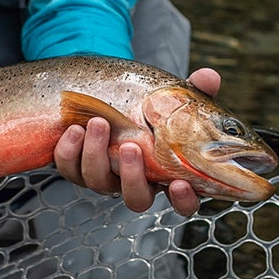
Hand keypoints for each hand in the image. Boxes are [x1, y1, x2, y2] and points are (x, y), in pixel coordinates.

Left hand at [52, 66, 222, 215]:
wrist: (110, 96)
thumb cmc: (151, 105)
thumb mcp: (175, 96)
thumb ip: (195, 89)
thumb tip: (209, 77)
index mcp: (167, 173)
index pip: (183, 202)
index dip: (183, 200)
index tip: (178, 184)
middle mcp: (136, 181)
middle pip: (136, 199)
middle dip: (132, 177)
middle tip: (130, 147)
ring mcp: (105, 177)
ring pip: (98, 183)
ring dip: (96, 155)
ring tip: (98, 122)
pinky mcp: (77, 168)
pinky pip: (69, 169)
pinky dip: (69, 152)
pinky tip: (74, 129)